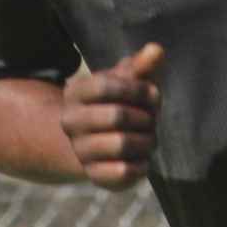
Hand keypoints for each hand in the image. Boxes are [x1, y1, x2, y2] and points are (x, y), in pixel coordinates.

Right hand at [61, 42, 164, 190]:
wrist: (104, 139)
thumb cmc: (123, 101)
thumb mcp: (130, 79)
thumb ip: (143, 65)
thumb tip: (157, 50)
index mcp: (75, 91)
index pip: (106, 86)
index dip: (138, 90)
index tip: (154, 94)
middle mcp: (70, 121)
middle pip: (116, 116)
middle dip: (145, 117)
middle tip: (152, 119)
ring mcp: (79, 150)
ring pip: (121, 144)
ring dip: (146, 141)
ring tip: (149, 138)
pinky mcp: (94, 175)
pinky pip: (122, 173)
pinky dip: (141, 165)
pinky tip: (143, 158)